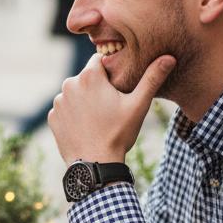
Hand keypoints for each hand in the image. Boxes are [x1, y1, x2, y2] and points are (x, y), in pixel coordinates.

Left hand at [48, 53, 174, 166]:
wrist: (94, 164)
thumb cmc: (118, 134)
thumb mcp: (138, 105)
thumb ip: (152, 78)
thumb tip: (169, 57)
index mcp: (89, 76)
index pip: (99, 60)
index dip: (110, 71)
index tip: (118, 86)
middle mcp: (69, 84)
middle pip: (87, 78)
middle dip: (97, 87)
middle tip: (111, 106)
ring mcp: (58, 102)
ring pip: (75, 93)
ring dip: (85, 100)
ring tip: (99, 119)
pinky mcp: (53, 117)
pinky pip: (66, 109)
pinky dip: (74, 115)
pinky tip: (86, 127)